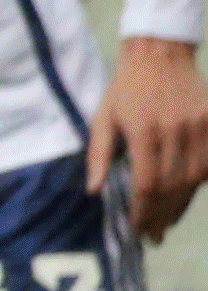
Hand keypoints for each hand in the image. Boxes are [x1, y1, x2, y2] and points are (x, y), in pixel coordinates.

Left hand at [95, 35, 207, 239]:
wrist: (159, 55)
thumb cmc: (125, 89)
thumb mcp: (102, 118)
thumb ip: (99, 155)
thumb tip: (94, 191)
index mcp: (142, 130)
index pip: (147, 184)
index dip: (143, 211)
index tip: (137, 229)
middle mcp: (173, 130)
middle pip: (173, 186)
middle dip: (162, 215)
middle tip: (154, 235)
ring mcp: (199, 126)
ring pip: (196, 178)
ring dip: (182, 204)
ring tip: (168, 221)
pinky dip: (201, 182)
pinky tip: (187, 195)